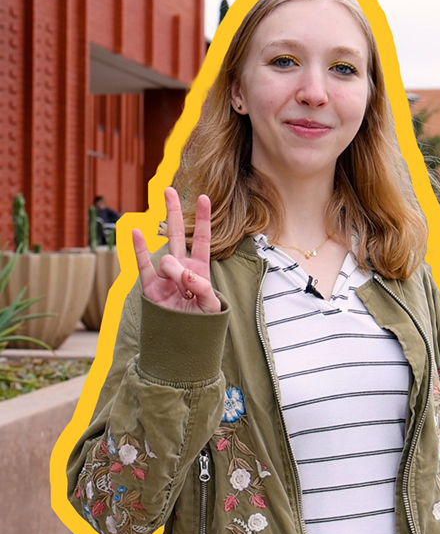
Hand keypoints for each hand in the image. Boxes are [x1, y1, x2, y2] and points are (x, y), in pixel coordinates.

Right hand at [132, 187, 220, 312]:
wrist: (184, 343)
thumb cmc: (202, 324)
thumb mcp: (211, 306)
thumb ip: (202, 288)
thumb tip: (184, 274)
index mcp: (200, 269)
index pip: (203, 239)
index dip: (203, 219)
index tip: (203, 197)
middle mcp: (181, 268)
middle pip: (178, 234)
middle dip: (173, 212)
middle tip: (168, 190)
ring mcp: (164, 276)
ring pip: (166, 257)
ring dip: (175, 271)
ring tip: (180, 291)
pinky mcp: (150, 287)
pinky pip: (143, 265)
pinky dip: (139, 249)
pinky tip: (135, 232)